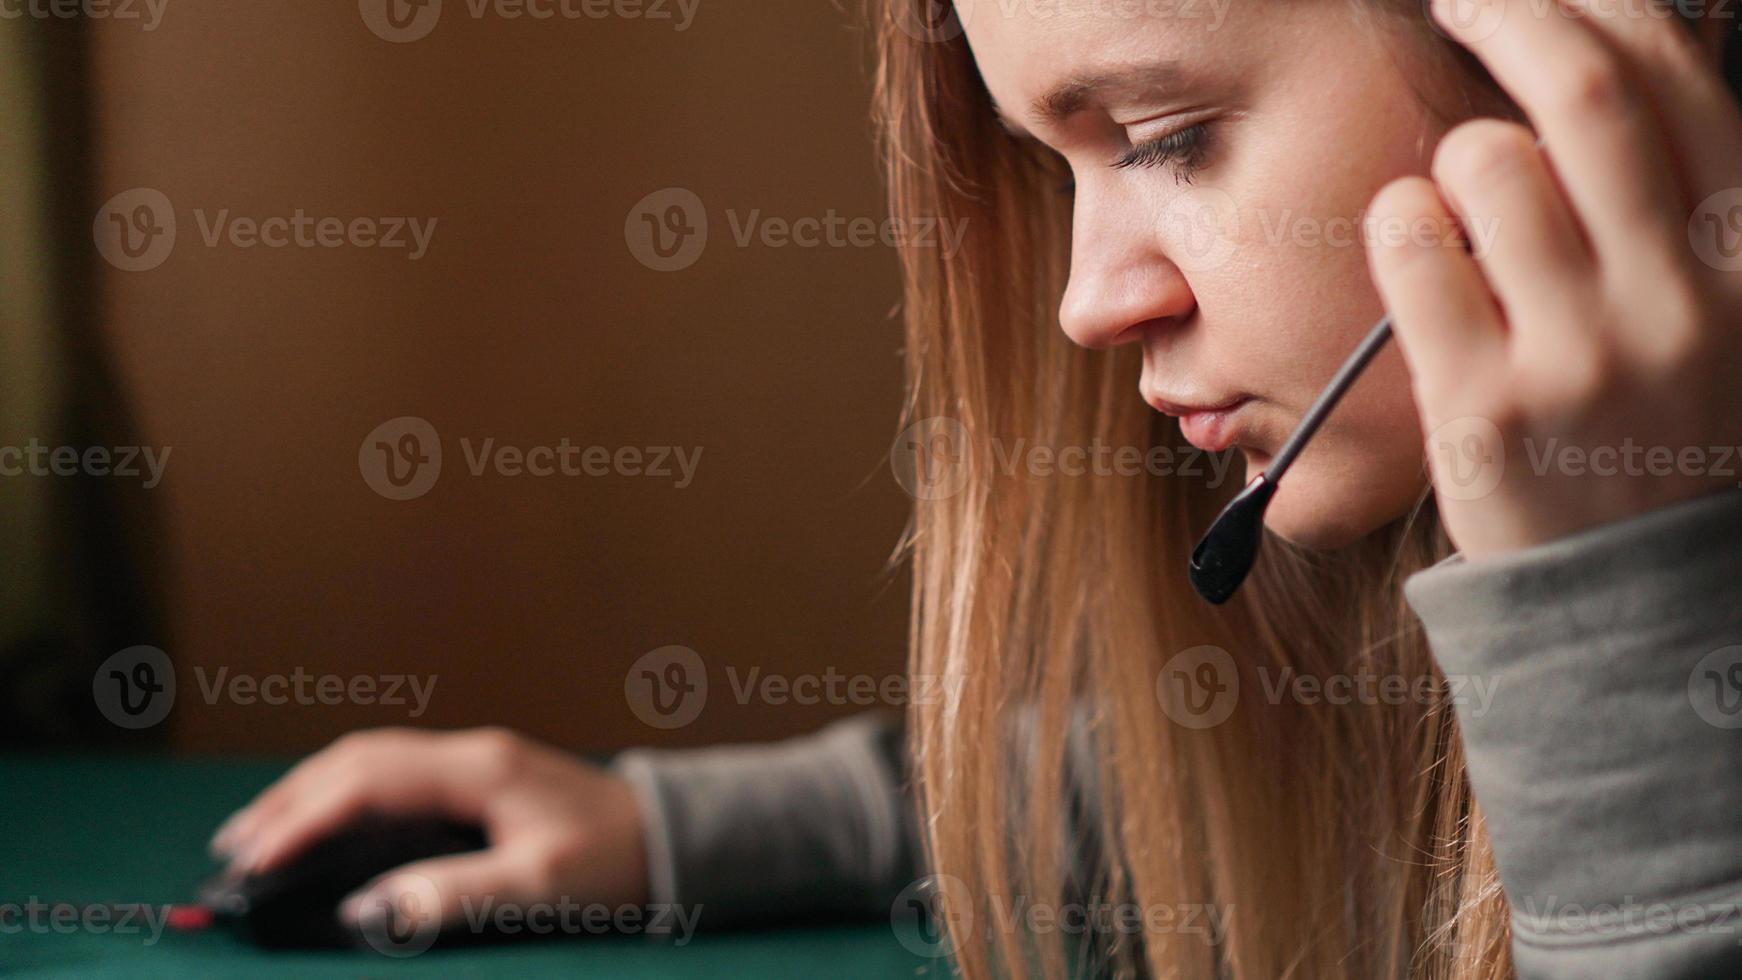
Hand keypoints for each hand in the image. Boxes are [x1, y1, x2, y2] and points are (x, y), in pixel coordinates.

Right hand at [209, 727, 648, 928]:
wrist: (674, 837)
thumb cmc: (615, 861)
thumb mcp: (539, 888)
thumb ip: (452, 896)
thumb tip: (364, 910)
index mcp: (479, 769)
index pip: (367, 781)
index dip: (304, 819)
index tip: (253, 862)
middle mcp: (470, 753)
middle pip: (357, 759)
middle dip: (289, 800)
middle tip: (230, 850)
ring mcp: (475, 761)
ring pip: (370, 761)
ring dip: (310, 793)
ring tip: (256, 835)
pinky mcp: (480, 779)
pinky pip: (392, 775)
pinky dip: (344, 796)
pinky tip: (326, 823)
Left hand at [1365, 0, 1741, 557]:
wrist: (1638, 595)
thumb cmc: (1668, 430)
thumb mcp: (1723, 314)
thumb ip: (1684, 206)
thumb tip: (1605, 65)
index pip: (1677, 80)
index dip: (1600, 7)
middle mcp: (1677, 294)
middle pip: (1582, 95)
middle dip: (1510, 17)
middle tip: (1460, 2)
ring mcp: (1578, 350)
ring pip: (1486, 163)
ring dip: (1454, 148)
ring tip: (1456, 195)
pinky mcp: (1482, 403)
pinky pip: (1411, 247)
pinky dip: (1398, 217)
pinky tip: (1413, 239)